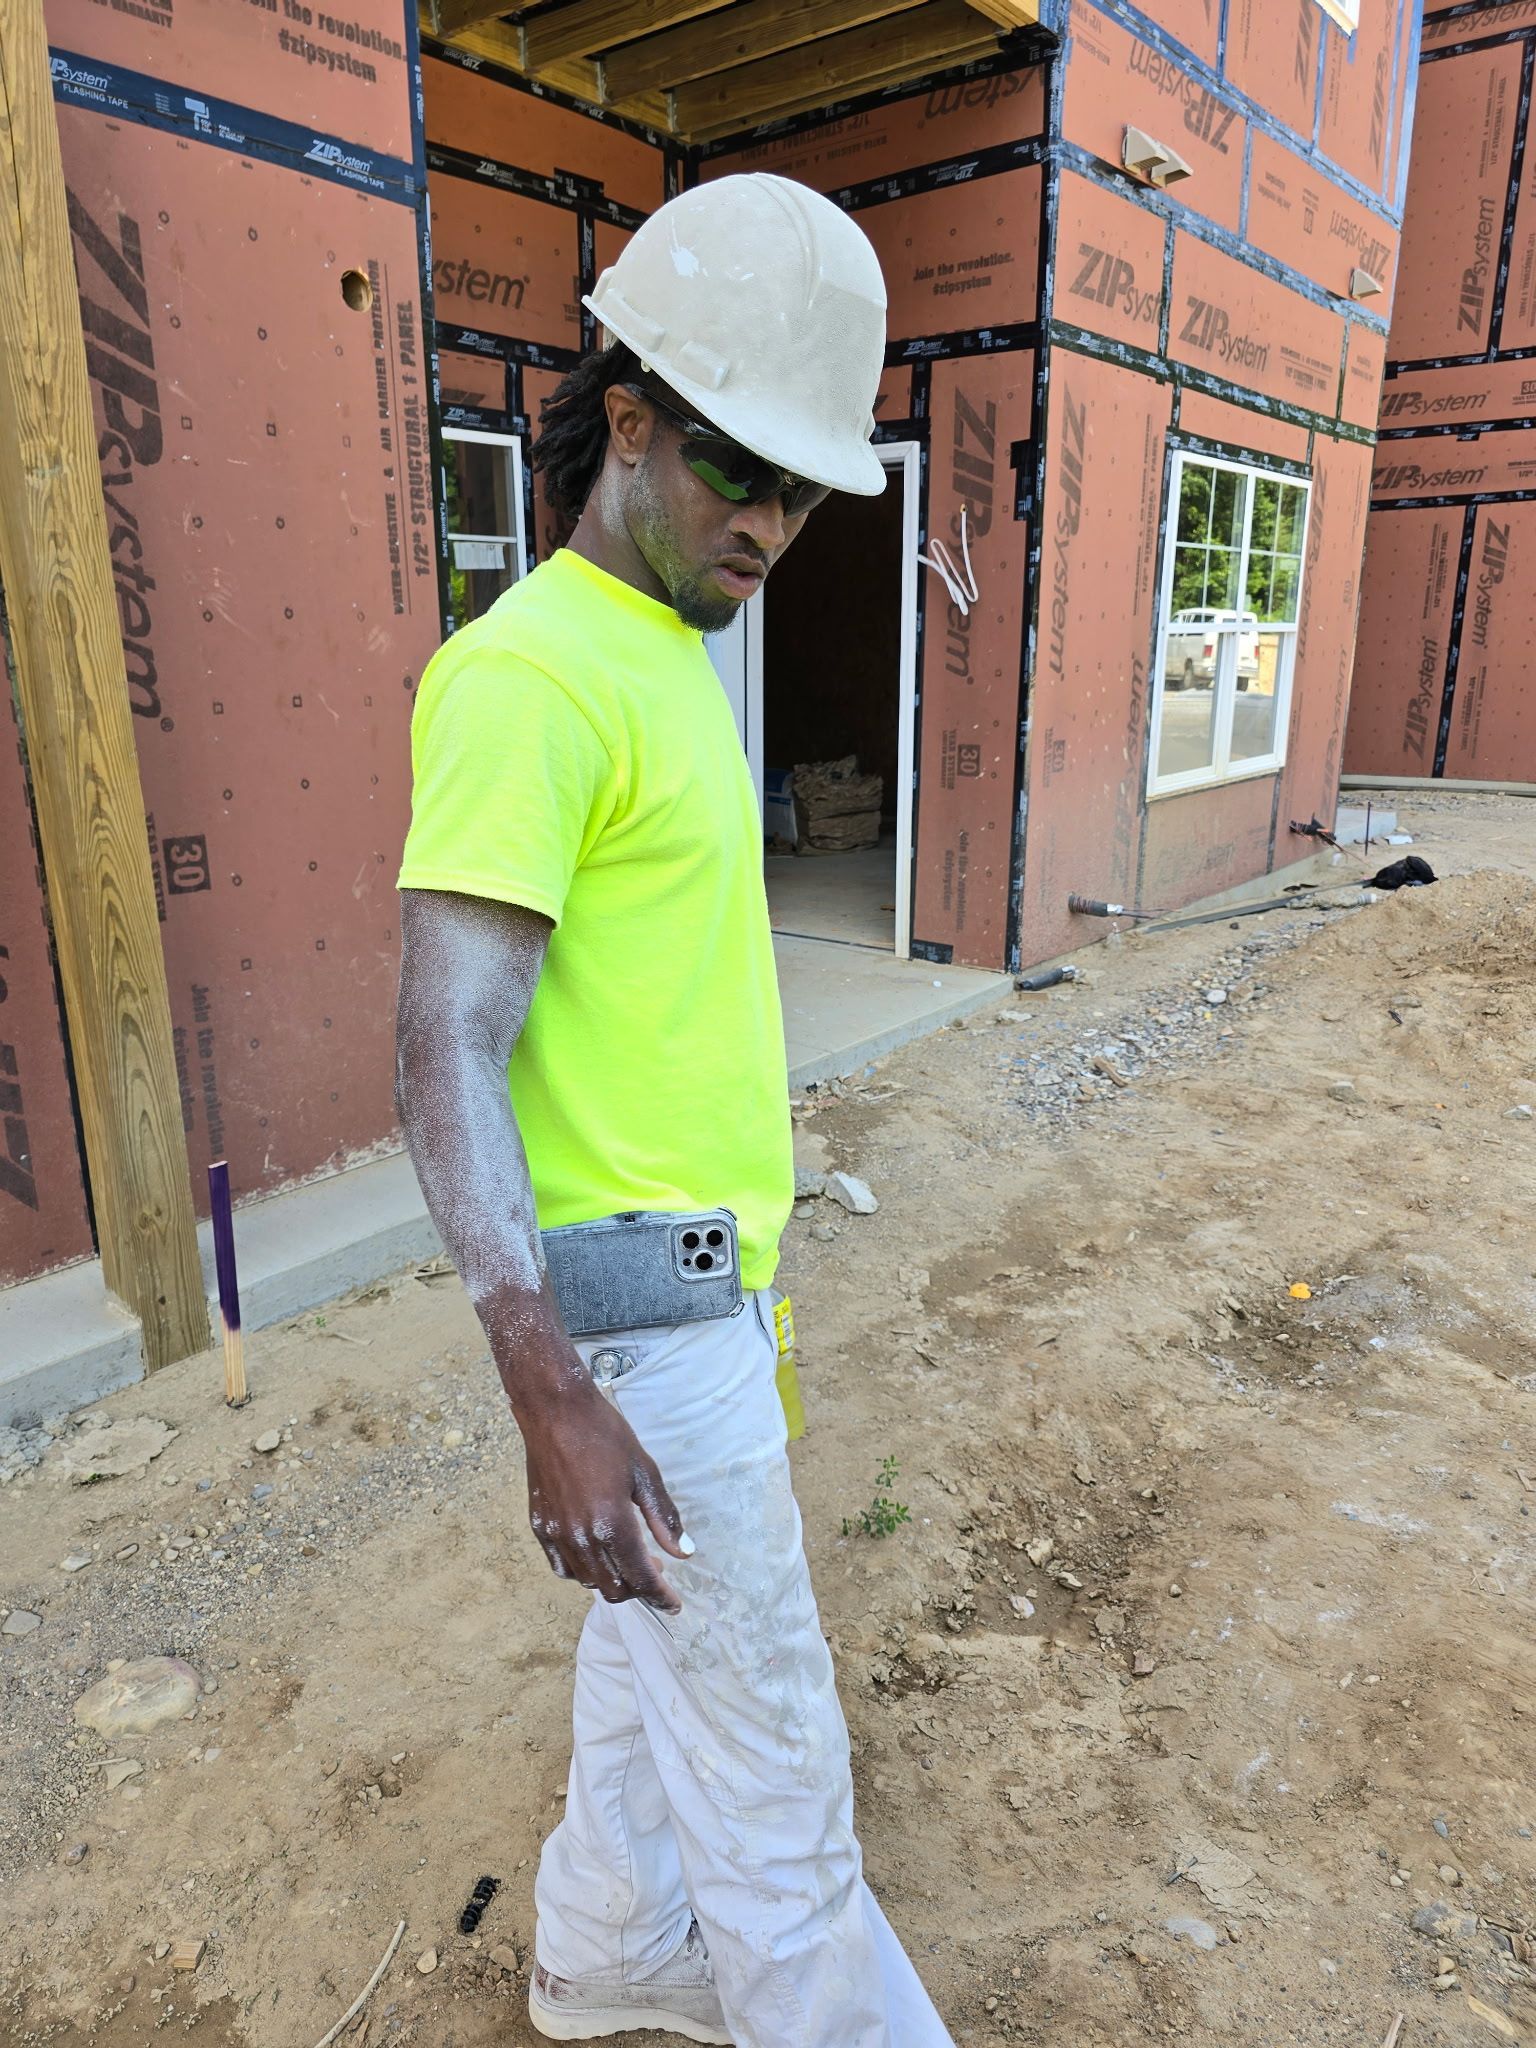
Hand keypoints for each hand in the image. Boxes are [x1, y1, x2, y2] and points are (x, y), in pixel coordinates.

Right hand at [515, 1376, 690, 1611]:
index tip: (674, 1604)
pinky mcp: (539, 1527)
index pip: (641, 1578)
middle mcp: (582, 1537)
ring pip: (588, 1581)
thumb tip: (685, 1552)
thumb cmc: (605, 1434)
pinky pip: (562, 1567)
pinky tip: (595, 1554)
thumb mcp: (645, 1472)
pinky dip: (582, 1571)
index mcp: (613, 1524)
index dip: (661, 1596)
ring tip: (627, 1559)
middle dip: (639, 1588)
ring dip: (612, 1580)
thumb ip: (664, 1517)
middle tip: (656, 1571)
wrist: (555, 1411)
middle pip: (614, 1587)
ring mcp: (556, 1534)